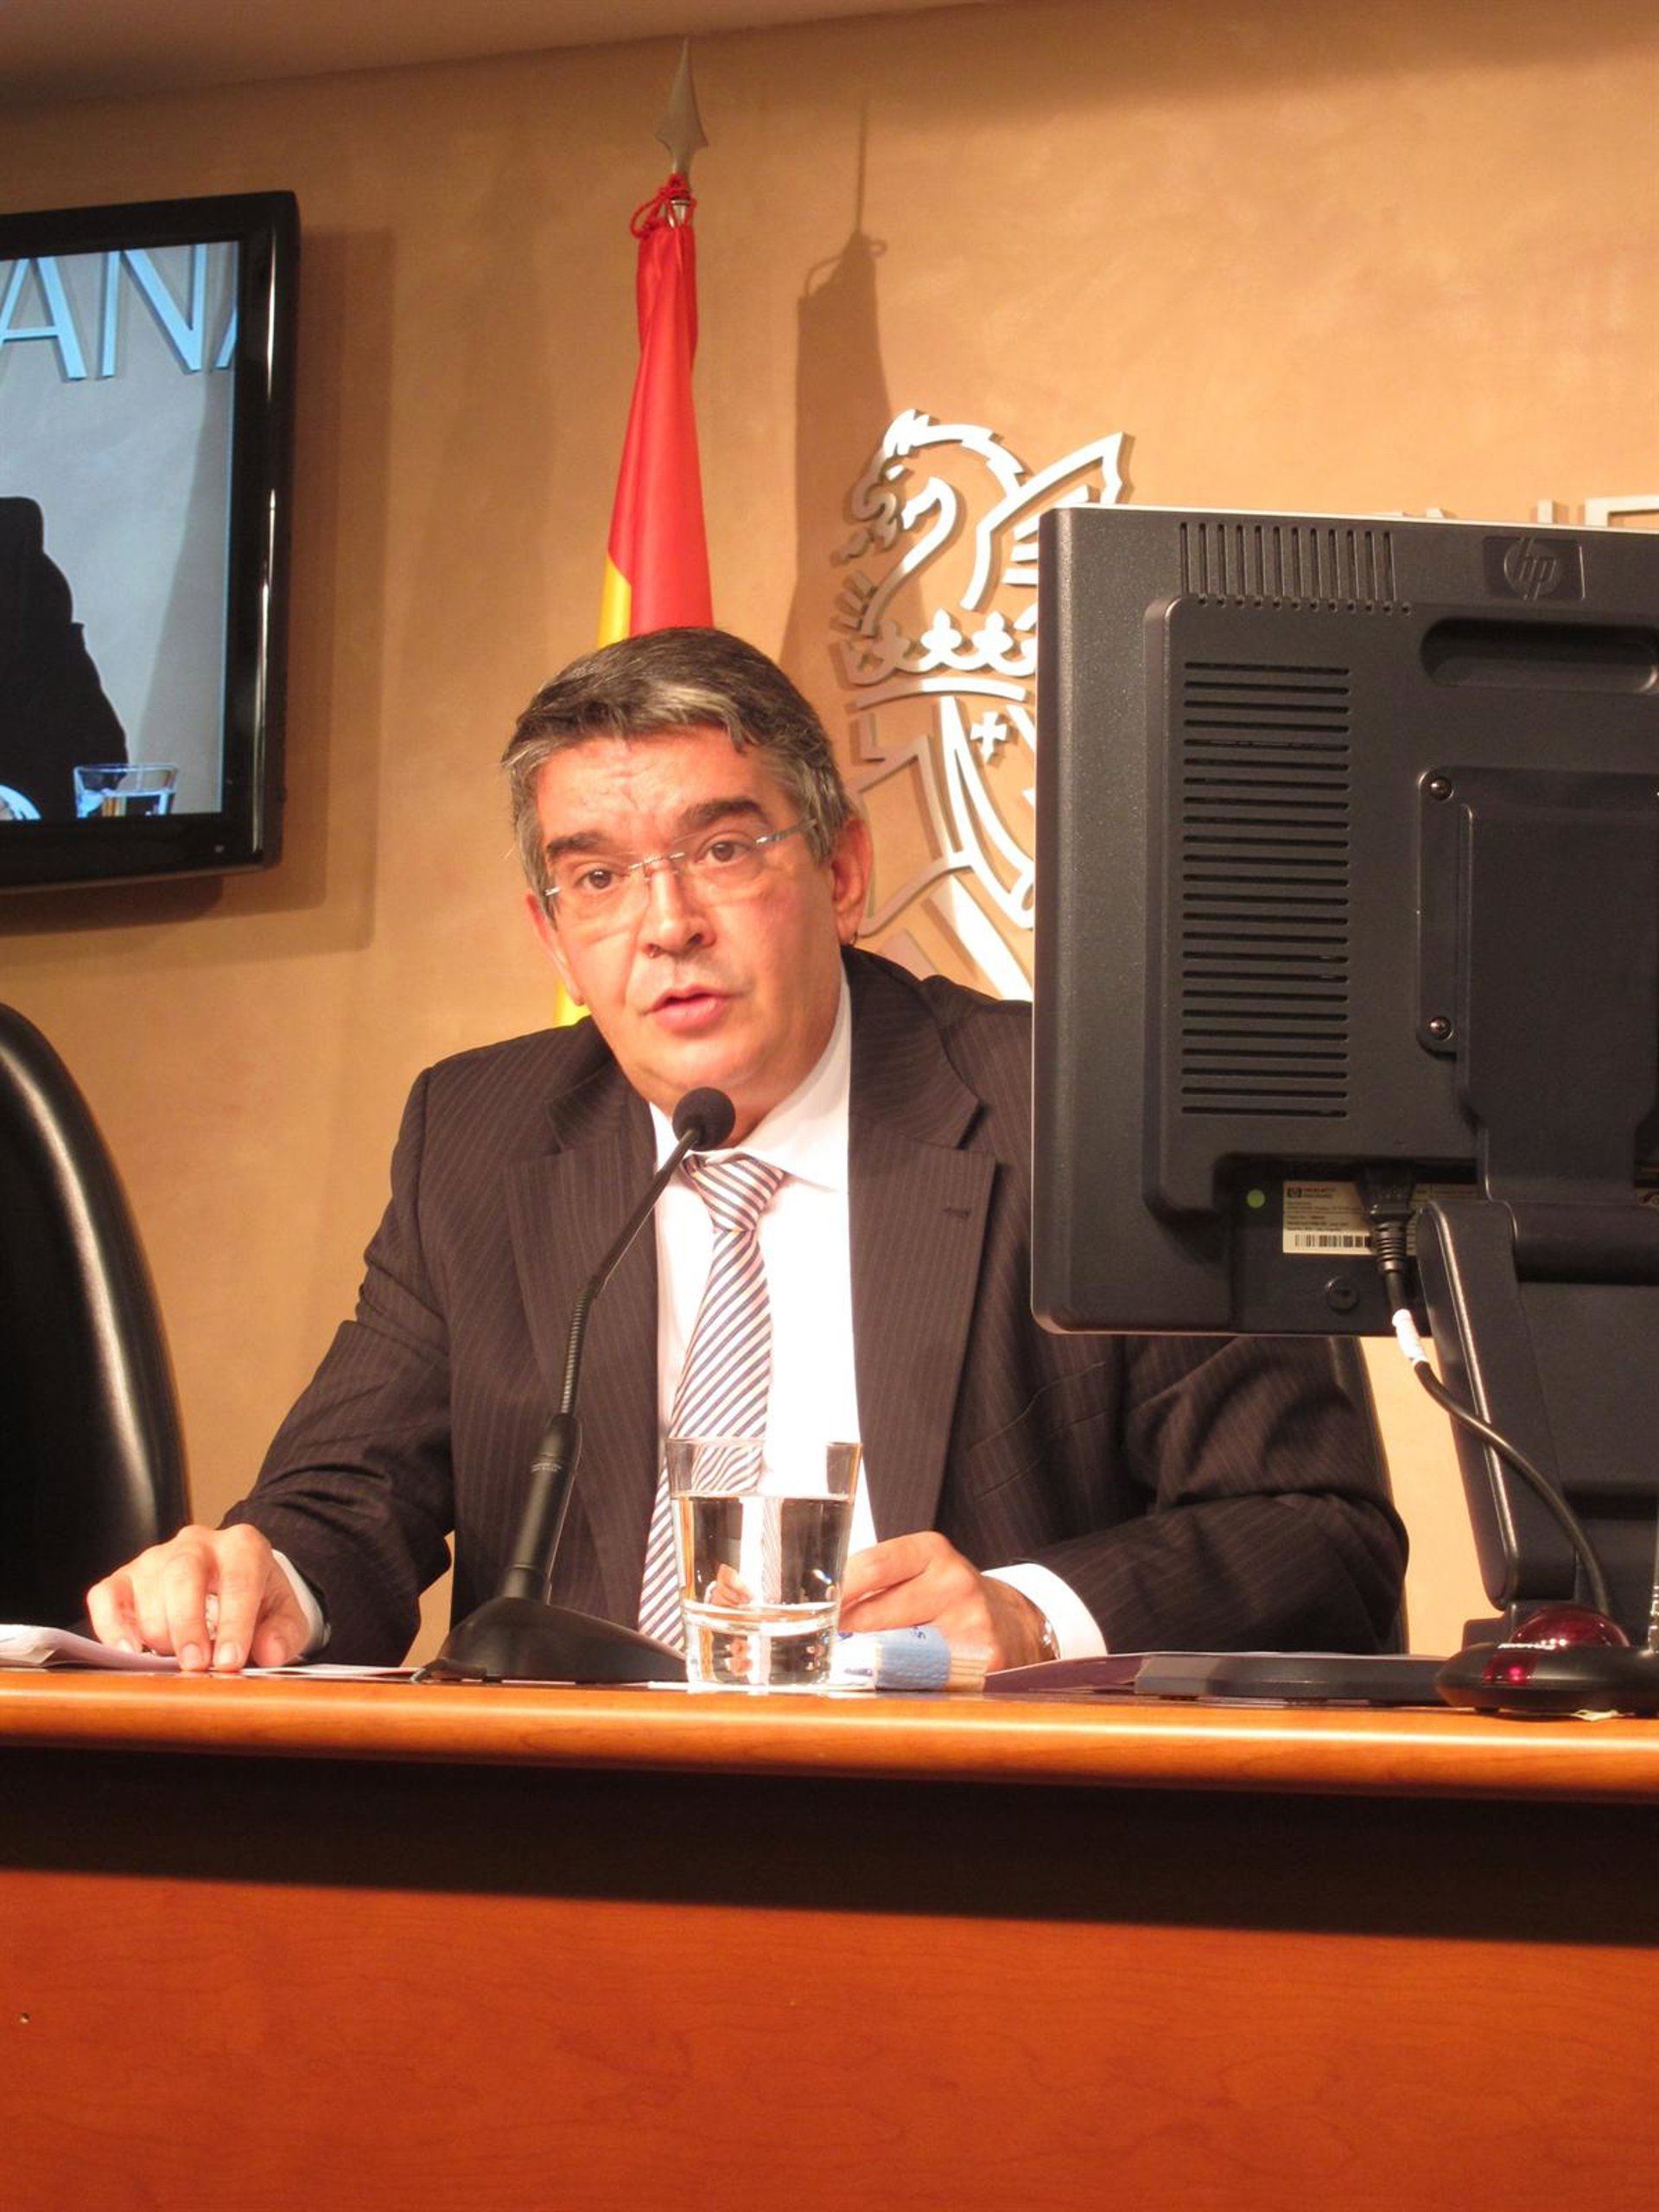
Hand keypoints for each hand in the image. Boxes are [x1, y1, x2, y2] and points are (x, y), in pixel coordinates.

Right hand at [85, 1524, 309, 1672]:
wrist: (229, 1587)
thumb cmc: (257, 1603)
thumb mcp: (284, 1615)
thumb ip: (284, 1632)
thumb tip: (270, 1652)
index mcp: (242, 1547)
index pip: (239, 1580)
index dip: (234, 1623)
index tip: (229, 1662)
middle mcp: (196, 1543)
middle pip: (184, 1574)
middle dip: (188, 1623)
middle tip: (194, 1664)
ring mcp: (155, 1558)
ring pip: (147, 1588)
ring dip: (158, 1632)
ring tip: (175, 1660)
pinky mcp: (124, 1578)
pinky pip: (106, 1596)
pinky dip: (111, 1626)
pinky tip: (129, 1653)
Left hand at [837, 1531, 1049, 1670]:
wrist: (1013, 1625)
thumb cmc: (950, 1598)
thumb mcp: (919, 1570)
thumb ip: (874, 1582)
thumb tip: (819, 1611)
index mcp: (933, 1552)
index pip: (870, 1568)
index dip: (836, 1595)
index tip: (814, 1614)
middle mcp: (955, 1584)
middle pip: (874, 1616)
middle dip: (842, 1636)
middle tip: (822, 1649)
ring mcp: (971, 1627)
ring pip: (894, 1655)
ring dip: (865, 1666)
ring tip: (853, 1670)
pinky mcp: (982, 1667)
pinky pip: (922, 1682)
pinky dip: (898, 1686)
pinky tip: (892, 1685)